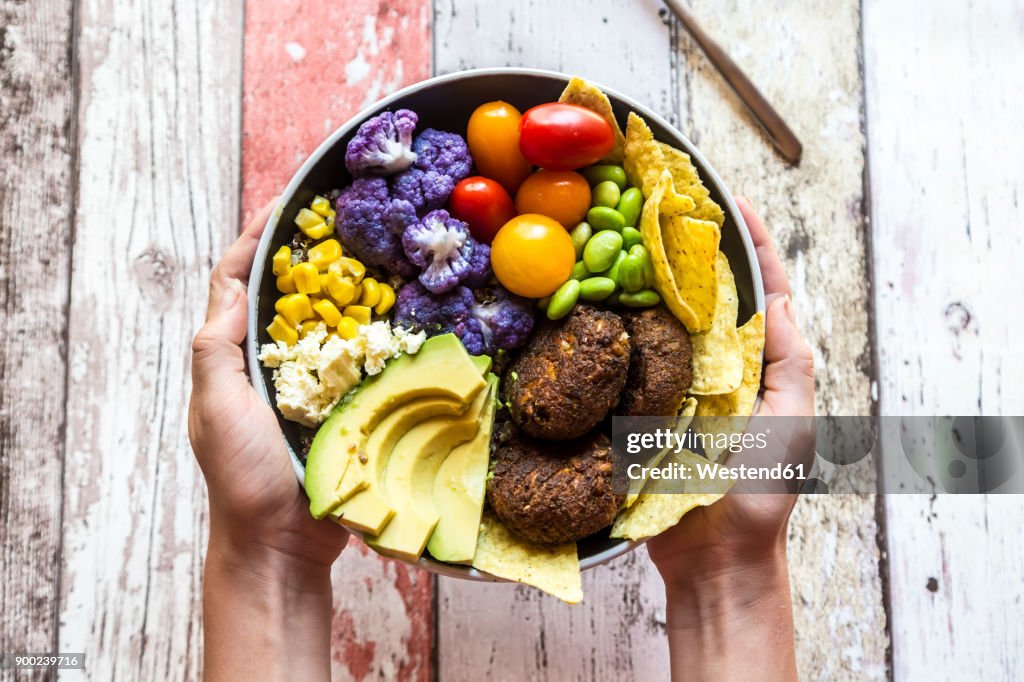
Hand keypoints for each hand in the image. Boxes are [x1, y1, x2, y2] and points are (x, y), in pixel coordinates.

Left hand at [188, 199, 348, 583]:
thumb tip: (232, 289)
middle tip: (344, 220)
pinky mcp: (342, 409)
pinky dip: (375, 334)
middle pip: (285, 295)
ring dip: (347, 289)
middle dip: (308, 255)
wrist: (282, 547)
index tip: (284, 204)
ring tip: (376, 253)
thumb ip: (215, 351)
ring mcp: (308, 388)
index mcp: (232, 360)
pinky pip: (359, 362)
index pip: (235, 284)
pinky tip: (400, 315)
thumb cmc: (242, 480)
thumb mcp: (216, 410)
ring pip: (327, 325)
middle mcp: (269, 366)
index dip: (254, 241)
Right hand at [647, 197, 812, 680]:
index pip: (760, 290)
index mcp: (756, 363)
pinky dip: (611, 328)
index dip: (750, 244)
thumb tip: (778, 299)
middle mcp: (713, 365)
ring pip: (657, 321)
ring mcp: (671, 385)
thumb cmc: (761, 492)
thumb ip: (790, 363)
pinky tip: (592, 298)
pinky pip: (624, 361)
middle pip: (702, 295)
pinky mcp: (635, 408)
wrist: (713, 557)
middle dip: (685, 249)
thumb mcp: (793, 422)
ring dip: (643, 280)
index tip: (733, 200)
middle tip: (660, 204)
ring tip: (622, 234)